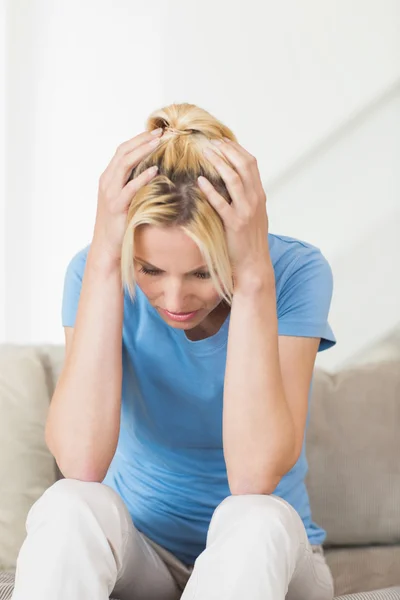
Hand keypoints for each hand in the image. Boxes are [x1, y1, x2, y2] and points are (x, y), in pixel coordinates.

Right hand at [92, 128, 162, 262]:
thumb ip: (133, 183)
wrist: (107, 245)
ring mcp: (110, 193)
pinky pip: (130, 188)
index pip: (122, 150)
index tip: (156, 132)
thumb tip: (154, 170)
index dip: (139, 139)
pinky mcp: (117, 206)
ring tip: (159, 143)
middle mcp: (107, 181)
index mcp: (108, 177)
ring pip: (125, 165)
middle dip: (142, 140)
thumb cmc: (119, 222)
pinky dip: (142, 177)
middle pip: (123, 152)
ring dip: (143, 151)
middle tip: (161, 132)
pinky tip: (155, 170)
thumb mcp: (125, 198)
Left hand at [197, 138, 270, 287]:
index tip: (221, 140)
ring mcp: (246, 211)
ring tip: (205, 153)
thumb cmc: (249, 239)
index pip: (251, 163)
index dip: (236, 149)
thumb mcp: (253, 213)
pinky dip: (210, 190)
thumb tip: (231, 179)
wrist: (254, 263)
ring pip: (234, 179)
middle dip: (227, 150)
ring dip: (219, 163)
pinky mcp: (234, 224)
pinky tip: (200, 181)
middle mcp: (255, 199)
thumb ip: (245, 196)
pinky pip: (221, 203)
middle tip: (211, 141)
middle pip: (244, 165)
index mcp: (259, 194)